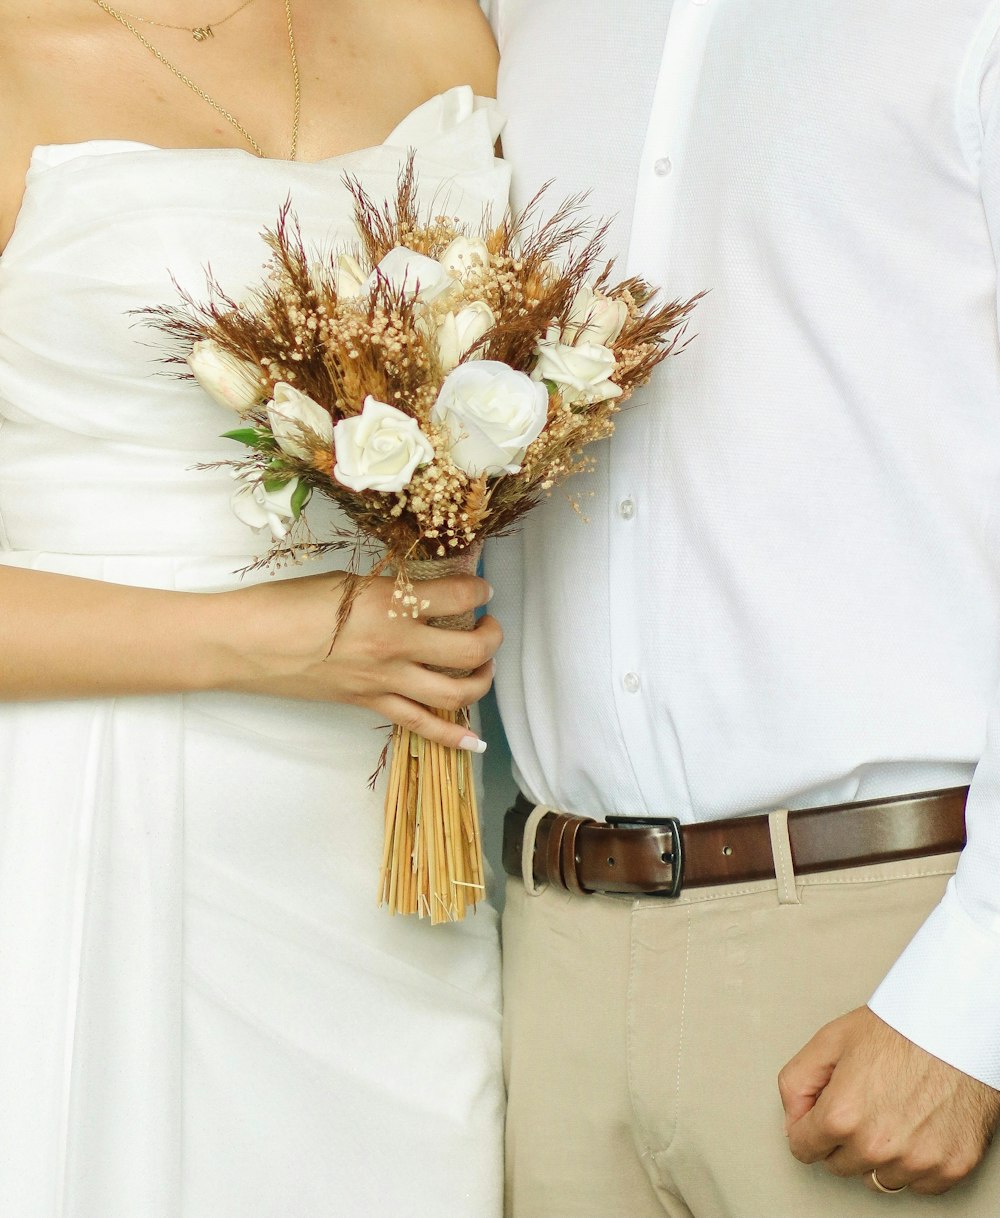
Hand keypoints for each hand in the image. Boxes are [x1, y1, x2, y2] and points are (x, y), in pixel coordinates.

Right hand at [218, 569, 500, 748]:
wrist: (248, 643)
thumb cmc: (289, 602)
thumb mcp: (348, 582)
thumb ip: (392, 588)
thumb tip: (427, 585)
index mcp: (391, 603)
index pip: (459, 597)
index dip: (479, 589)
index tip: (480, 586)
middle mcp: (396, 645)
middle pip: (469, 649)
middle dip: (491, 636)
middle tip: (489, 625)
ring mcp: (385, 680)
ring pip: (456, 691)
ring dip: (481, 679)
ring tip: (483, 665)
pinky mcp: (371, 703)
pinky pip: (421, 725)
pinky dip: (453, 736)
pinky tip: (476, 741)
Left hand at [779, 1007, 999, 1194]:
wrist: (956, 1028)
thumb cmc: (899, 1029)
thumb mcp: (830, 1040)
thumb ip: (797, 1081)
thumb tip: (793, 1116)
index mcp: (842, 1116)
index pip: (803, 1149)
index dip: (807, 1128)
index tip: (818, 1116)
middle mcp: (877, 1147)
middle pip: (839, 1165)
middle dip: (842, 1140)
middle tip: (861, 1103)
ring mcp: (916, 1161)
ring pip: (878, 1179)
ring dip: (879, 1155)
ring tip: (891, 1112)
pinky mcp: (950, 1168)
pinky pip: (918, 1184)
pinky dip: (914, 1163)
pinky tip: (916, 1127)